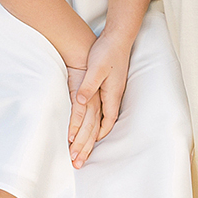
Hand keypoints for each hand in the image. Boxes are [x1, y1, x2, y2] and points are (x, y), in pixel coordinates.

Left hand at [67, 31, 133, 166]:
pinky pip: (102, 109)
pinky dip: (95, 121)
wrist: (118, 37)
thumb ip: (88, 86)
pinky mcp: (109, 86)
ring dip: (93, 133)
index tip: (84, 150)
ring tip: (84, 146)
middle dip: (91, 143)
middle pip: (103, 125)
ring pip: (103, 118)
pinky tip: (90, 123)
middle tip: (79, 159)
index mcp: (112, 95)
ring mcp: (112, 92)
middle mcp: (114, 97)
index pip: (105, 122)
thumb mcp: (96, 68)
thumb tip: (79, 102)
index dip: (96, 137)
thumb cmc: (107, 52)